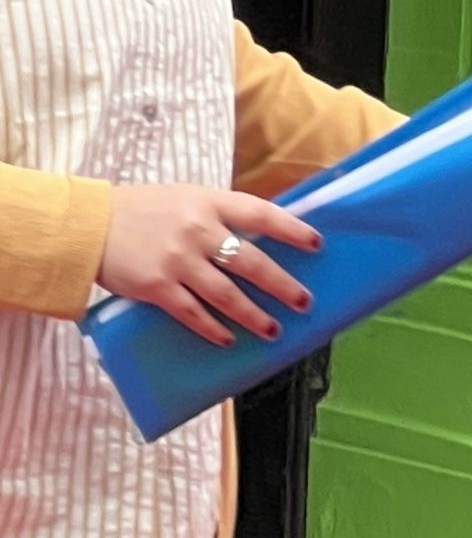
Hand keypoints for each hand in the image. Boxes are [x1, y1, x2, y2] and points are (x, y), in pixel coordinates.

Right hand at [98, 184, 321, 347]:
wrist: (89, 225)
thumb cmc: (146, 210)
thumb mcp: (188, 198)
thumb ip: (222, 215)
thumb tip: (266, 238)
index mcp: (210, 202)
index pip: (262, 215)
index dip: (292, 230)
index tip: (316, 244)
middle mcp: (198, 231)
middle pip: (252, 262)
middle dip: (282, 286)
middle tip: (304, 302)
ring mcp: (177, 261)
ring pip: (227, 295)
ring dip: (254, 316)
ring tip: (273, 330)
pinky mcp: (156, 287)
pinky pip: (193, 313)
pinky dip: (213, 329)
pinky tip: (229, 338)